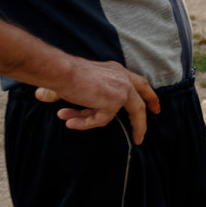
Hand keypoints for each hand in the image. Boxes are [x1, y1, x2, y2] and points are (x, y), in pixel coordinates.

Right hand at [34, 59, 159, 143]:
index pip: (138, 83)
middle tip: (142, 135)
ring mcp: (122, 90)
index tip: (154, 108)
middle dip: (143, 119)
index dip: (147, 96)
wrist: (60, 71)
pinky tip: (69, 122)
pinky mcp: (114, 101)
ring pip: (125, 115)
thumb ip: (79, 96)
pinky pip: (102, 120)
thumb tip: (51, 102)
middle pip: (141, 101)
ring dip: (96, 123)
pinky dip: (85, 123)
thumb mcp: (78, 84)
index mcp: (116, 71)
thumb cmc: (63, 73)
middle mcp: (123, 78)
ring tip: (71, 123)